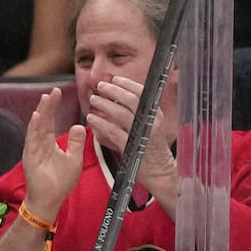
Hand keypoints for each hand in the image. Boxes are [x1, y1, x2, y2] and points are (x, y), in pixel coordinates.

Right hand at [19, 87, 85, 221]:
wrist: (50, 200)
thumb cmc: (61, 182)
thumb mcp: (74, 158)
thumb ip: (76, 142)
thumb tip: (78, 125)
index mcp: (49, 144)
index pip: (51, 122)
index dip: (54, 107)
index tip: (58, 92)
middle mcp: (40, 145)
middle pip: (44, 121)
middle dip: (48, 105)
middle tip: (53, 90)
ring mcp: (34, 150)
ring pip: (38, 127)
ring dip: (41, 112)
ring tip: (46, 98)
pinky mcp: (31, 157)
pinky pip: (32, 140)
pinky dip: (34, 128)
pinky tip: (37, 116)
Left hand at [85, 75, 177, 208]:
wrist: (159, 171)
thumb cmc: (148, 149)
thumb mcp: (143, 128)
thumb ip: (131, 116)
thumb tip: (113, 103)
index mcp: (154, 114)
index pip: (141, 93)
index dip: (127, 84)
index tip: (114, 79)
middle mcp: (151, 121)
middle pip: (131, 100)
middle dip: (114, 91)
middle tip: (100, 86)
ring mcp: (142, 133)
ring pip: (121, 113)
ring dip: (105, 105)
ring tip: (93, 100)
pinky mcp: (132, 146)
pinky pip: (114, 132)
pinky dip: (101, 124)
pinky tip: (91, 119)